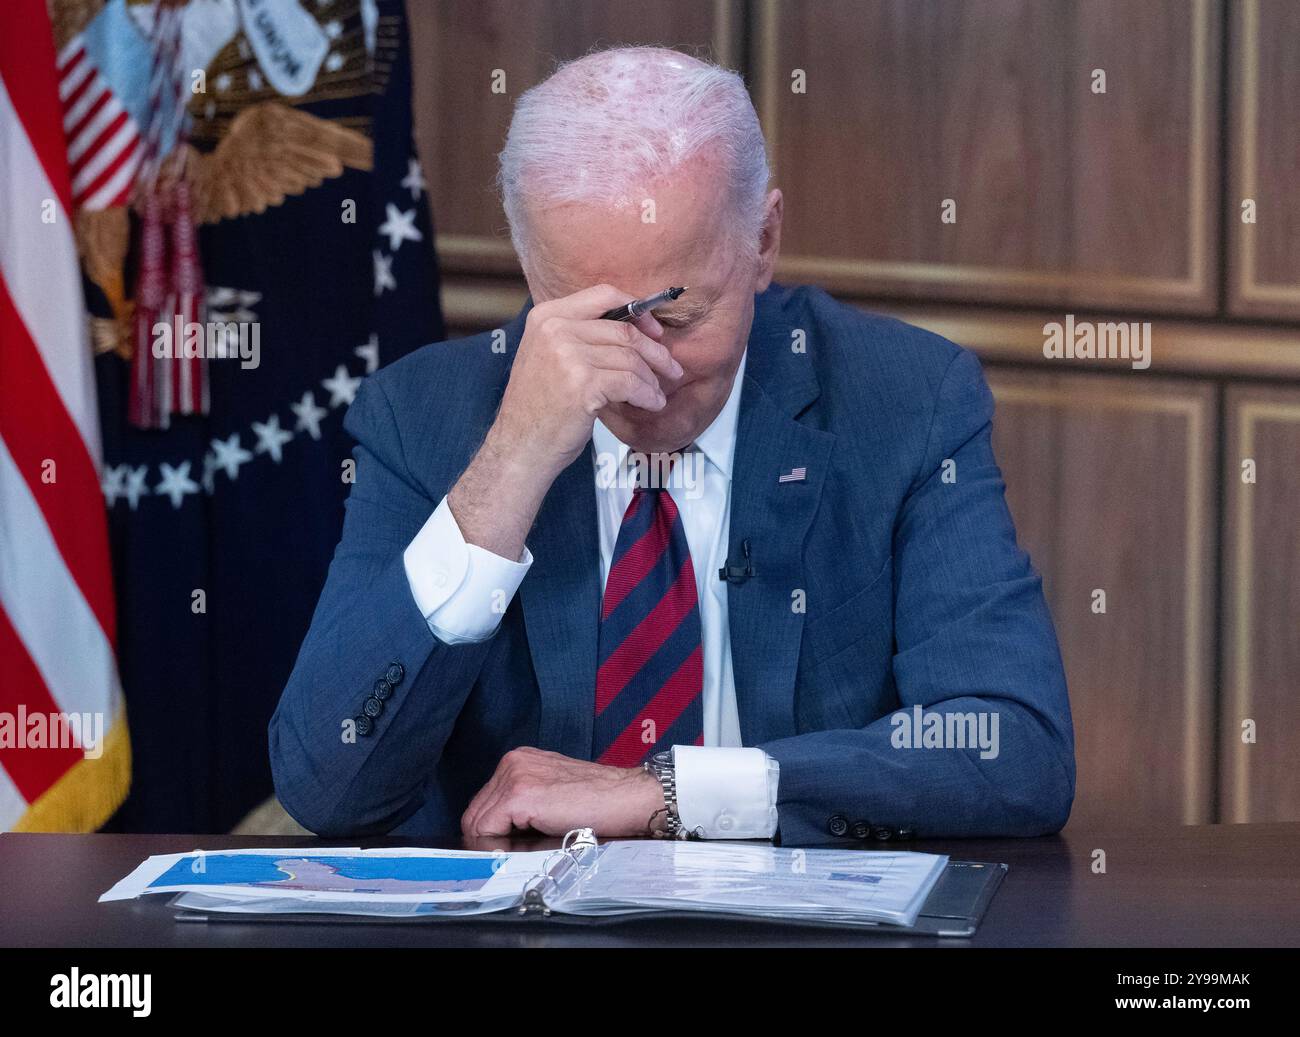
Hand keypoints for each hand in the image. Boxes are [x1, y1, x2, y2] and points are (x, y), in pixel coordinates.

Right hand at [448, 283, 681, 559]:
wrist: (520, 446)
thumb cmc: (539, 407)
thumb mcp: (550, 357)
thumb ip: (581, 336)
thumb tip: (634, 329)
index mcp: (547, 316)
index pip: (603, 295)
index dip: (636, 310)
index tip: (654, 330)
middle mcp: (556, 329)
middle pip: (623, 330)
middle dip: (655, 351)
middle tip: (672, 368)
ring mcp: (568, 354)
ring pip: (630, 358)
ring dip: (651, 379)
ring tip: (656, 394)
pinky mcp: (583, 382)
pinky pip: (631, 382)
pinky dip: (647, 394)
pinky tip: (651, 404)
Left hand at [461, 747, 666, 837]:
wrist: (628, 798)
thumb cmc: (600, 802)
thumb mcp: (553, 794)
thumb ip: (524, 807)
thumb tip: (497, 839)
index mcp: (520, 760)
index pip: (484, 802)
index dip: (491, 830)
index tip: (507, 847)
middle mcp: (513, 762)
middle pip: (475, 812)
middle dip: (489, 838)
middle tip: (511, 855)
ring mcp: (514, 776)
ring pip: (477, 822)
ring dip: (494, 843)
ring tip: (520, 852)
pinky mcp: (519, 794)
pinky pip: (486, 829)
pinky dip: (496, 846)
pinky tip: (521, 849)